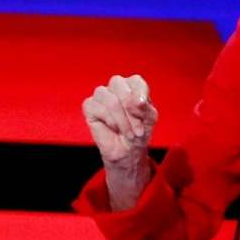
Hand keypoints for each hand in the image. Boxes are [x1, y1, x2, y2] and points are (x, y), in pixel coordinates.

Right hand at [82, 73, 156, 207]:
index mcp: (134, 88)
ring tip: (127, 134)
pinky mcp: (90, 109)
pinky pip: (94, 106)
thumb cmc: (140, 138)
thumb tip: (134, 101)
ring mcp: (101, 98)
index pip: (136, 81)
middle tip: (136, 130)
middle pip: (119, 84)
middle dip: (129, 109)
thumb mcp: (150, 122)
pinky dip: (106, 120)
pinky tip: (112, 131)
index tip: (144, 116)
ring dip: (120, 118)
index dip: (140, 98)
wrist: (127, 158)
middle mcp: (116, 89)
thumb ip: (144, 108)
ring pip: (107, 96)